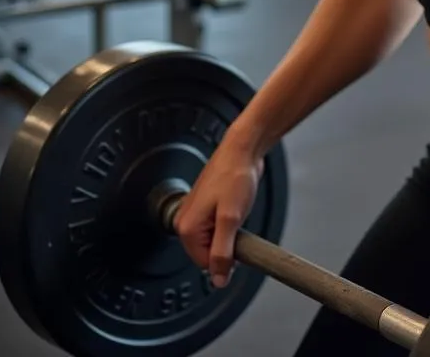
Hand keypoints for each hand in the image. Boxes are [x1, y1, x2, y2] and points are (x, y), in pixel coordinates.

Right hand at [173, 142, 264, 287]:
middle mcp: (186, 221)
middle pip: (209, 253)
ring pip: (216, 240)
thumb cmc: (235, 175)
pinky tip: (237, 206)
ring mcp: (197, 214)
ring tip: (237, 210)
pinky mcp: (208, 207)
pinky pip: (219, 228)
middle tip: (237, 221)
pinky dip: (231, 223)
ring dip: (230, 232)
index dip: (226, 258)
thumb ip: (223, 252)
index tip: (237, 240)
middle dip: (227, 244)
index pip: (206, 265)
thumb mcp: (231, 219)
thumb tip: (218, 280)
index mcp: (186, 228)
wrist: (243, 149)